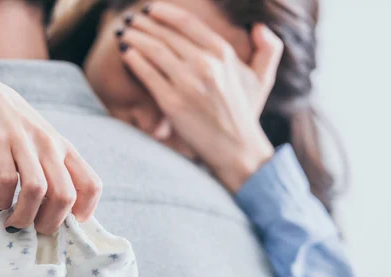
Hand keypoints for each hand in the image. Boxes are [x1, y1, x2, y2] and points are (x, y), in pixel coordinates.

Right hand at [0, 70, 101, 233]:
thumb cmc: (10, 126)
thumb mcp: (41, 142)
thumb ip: (53, 169)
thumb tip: (59, 212)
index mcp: (64, 148)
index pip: (91, 185)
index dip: (84, 212)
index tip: (65, 224)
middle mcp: (48, 145)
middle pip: (65, 196)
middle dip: (50, 224)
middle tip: (34, 230)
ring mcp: (23, 143)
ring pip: (36, 191)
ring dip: (24, 217)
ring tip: (13, 223)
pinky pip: (5, 181)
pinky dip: (1, 201)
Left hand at [117, 2, 283, 191]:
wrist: (236, 149)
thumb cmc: (245, 113)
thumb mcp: (263, 79)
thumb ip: (268, 49)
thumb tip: (259, 26)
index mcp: (223, 53)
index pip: (186, 23)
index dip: (164, 12)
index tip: (150, 9)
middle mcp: (205, 64)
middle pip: (165, 34)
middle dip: (144, 24)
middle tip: (130, 20)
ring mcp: (187, 83)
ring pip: (154, 50)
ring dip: (135, 37)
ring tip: (122, 33)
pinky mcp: (172, 102)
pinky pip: (148, 74)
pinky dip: (134, 60)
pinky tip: (125, 52)